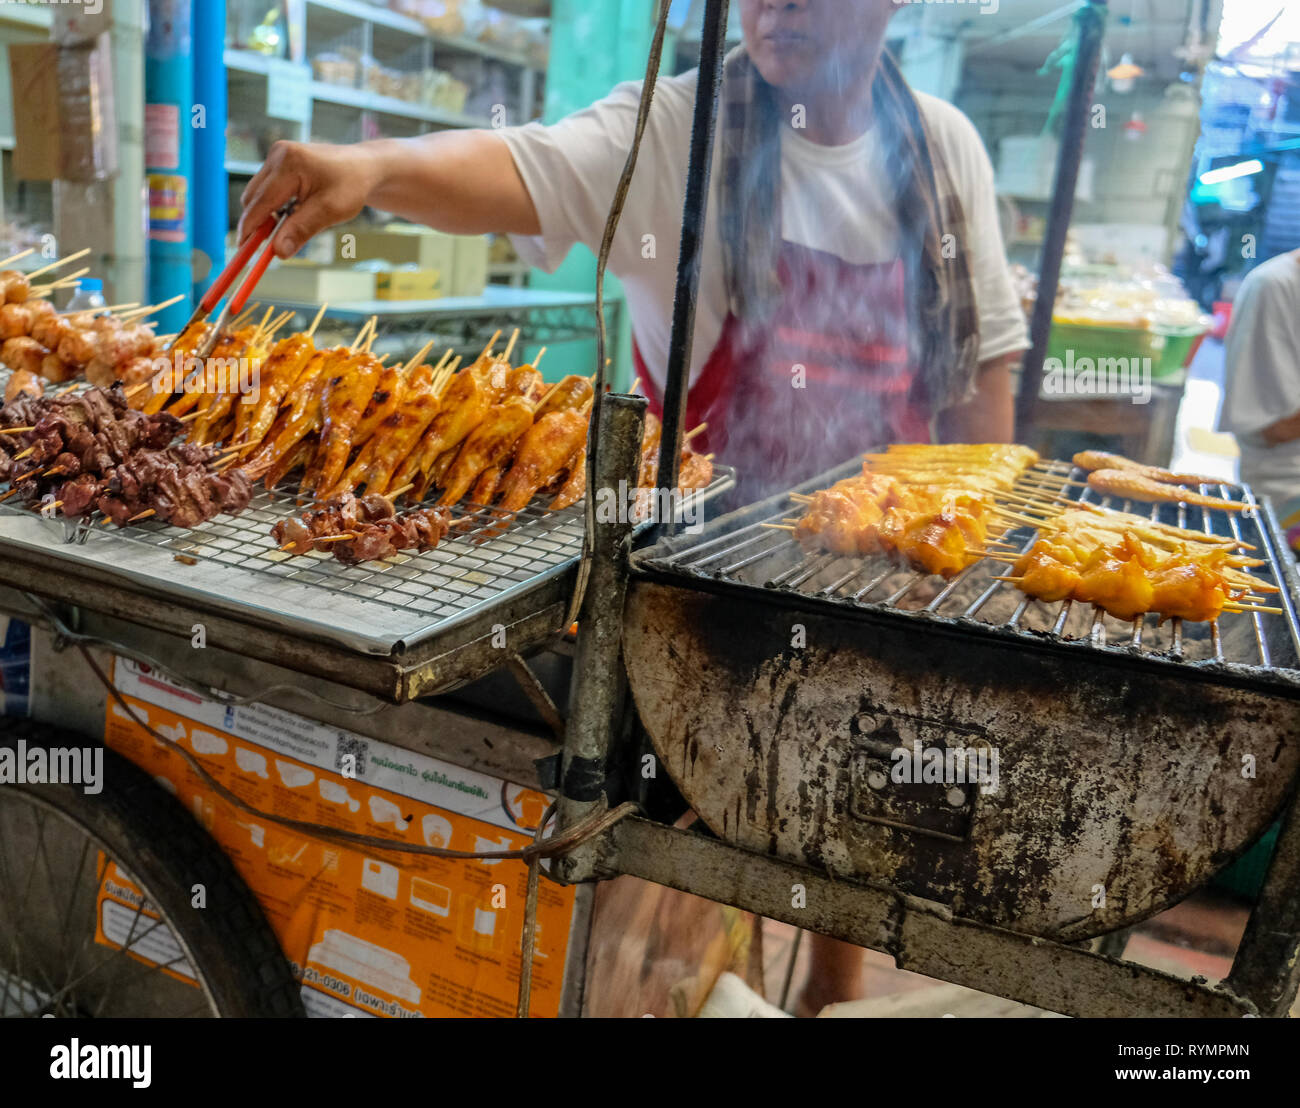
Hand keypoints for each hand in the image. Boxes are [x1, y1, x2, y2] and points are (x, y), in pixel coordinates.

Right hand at [238, 140, 379, 257]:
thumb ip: (301, 230)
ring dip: (269, 215)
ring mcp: (276, 156)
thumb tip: (278, 252)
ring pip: (258, 195)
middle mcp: (277, 155)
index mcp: (289, 163)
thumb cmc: (351, 186)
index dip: (250, 228)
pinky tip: (296, 211)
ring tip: (296, 223)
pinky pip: (268, 190)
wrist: (363, 167)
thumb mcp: (330, 211)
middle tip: (269, 247)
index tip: (243, 250)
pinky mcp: (279, 162)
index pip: (260, 202)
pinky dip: (276, 206)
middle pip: (253, 198)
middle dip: (258, 223)